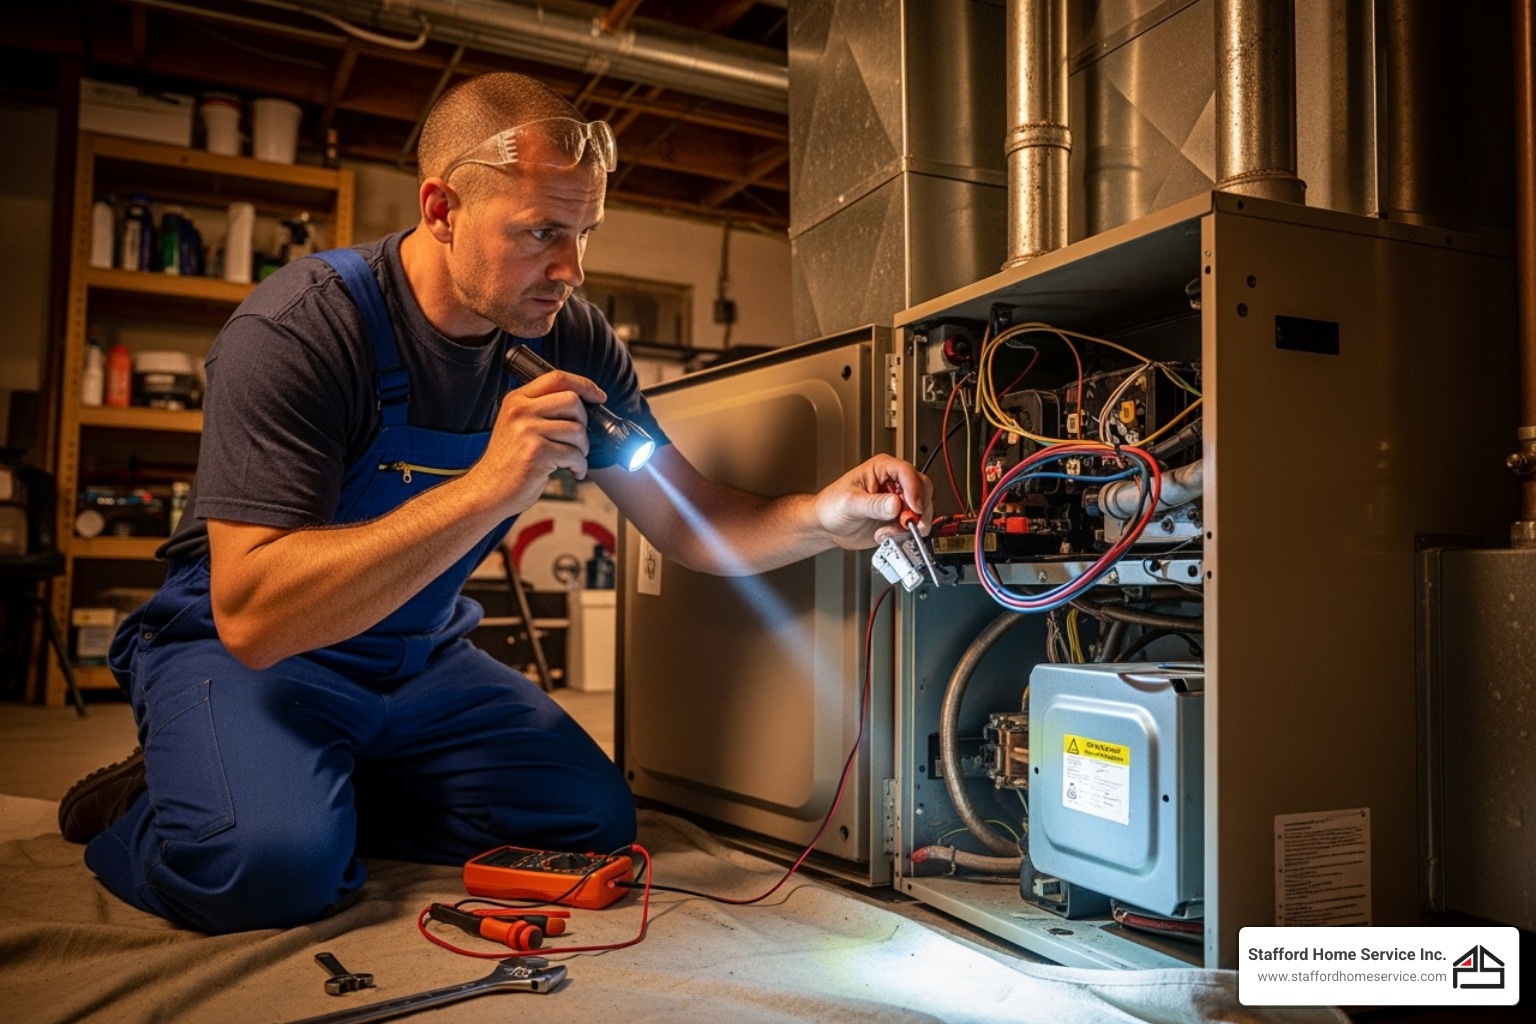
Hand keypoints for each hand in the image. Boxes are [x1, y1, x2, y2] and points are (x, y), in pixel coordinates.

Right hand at [474, 368, 605, 515]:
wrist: (488, 491)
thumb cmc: (508, 462)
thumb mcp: (516, 425)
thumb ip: (541, 410)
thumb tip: (582, 404)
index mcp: (517, 400)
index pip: (557, 378)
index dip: (584, 385)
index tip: (598, 397)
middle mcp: (520, 410)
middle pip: (572, 401)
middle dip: (584, 422)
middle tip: (578, 441)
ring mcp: (527, 430)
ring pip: (577, 429)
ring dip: (582, 449)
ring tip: (572, 459)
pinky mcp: (536, 452)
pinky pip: (574, 454)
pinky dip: (580, 466)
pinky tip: (573, 472)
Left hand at [812, 454, 932, 550]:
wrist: (826, 527)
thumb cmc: (830, 506)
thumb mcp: (849, 503)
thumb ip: (873, 504)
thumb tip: (895, 504)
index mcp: (882, 469)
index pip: (907, 472)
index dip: (914, 489)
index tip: (913, 507)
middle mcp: (893, 483)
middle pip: (923, 489)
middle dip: (918, 509)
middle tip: (908, 523)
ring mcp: (898, 501)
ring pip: (922, 509)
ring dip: (910, 524)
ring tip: (888, 532)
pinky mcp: (898, 518)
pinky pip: (913, 525)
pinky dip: (905, 534)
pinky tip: (887, 535)